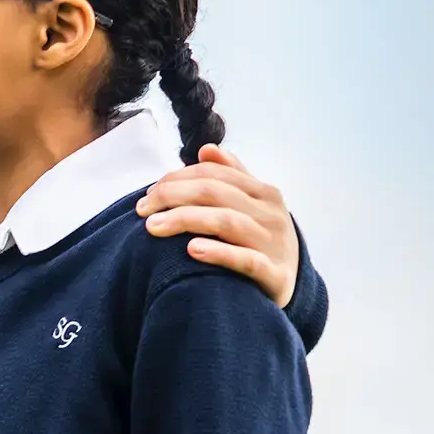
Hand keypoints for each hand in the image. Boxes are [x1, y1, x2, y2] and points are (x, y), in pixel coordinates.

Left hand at [137, 145, 299, 306]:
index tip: (148, 194)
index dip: (176, 179)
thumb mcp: (252, 205)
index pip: (213, 174)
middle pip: (214, 193)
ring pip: (226, 221)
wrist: (291, 284)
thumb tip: (207, 149)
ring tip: (153, 226)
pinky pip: (246, 260)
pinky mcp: (276, 276)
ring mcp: (276, 245)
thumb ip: (231, 175)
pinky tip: (192, 250)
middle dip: (172, 196)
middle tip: (141, 210)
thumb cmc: (261, 239)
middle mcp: (272, 215)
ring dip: (184, 220)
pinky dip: (218, 252)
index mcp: (264, 193)